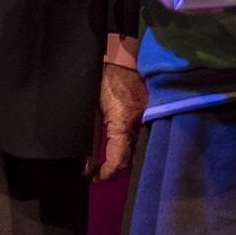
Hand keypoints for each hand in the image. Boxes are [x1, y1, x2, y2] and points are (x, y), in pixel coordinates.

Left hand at [86, 43, 146, 180]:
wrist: (121, 57)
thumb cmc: (102, 80)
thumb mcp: (91, 111)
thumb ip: (89, 140)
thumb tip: (85, 165)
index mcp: (123, 122)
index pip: (119, 160)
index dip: (106, 173)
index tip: (94, 177)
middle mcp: (139, 124)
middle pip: (131, 159)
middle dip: (115, 169)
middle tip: (99, 172)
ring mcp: (147, 119)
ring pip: (138, 149)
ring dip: (124, 159)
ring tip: (108, 162)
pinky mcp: (149, 113)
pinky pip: (142, 137)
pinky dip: (131, 147)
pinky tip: (120, 147)